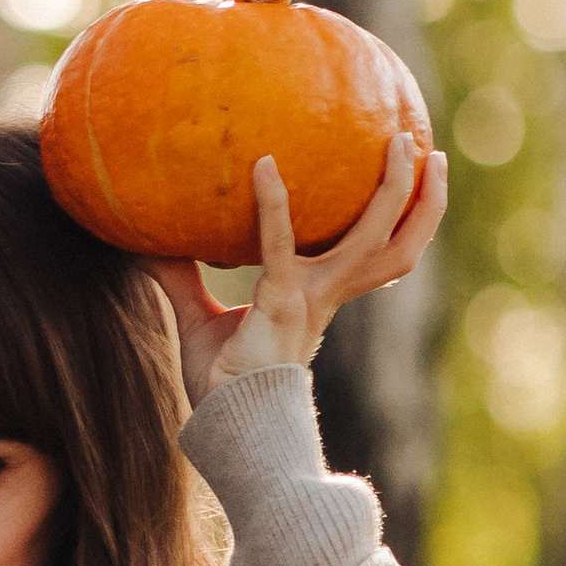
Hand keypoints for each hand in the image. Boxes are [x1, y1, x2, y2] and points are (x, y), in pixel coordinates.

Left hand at [147, 138, 444, 405]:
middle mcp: (329, 294)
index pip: (372, 254)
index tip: (404, 176)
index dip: (395, 217)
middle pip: (399, 246)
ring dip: (394, 192)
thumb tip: (142, 241)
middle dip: (421, 199)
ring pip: (376, 243)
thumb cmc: (220, 382)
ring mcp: (313, 298)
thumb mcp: (199, 318)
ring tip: (400, 140)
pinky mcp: (282, 302)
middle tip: (423, 147)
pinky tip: (263, 164)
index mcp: (322, 297)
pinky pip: (280, 243)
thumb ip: (181, 277)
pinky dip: (272, 204)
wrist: (226, 425)